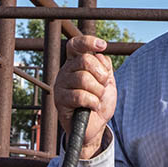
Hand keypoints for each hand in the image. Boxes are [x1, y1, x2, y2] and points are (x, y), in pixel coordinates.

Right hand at [54, 35, 116, 158]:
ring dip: (98, 91)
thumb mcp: (107, 79)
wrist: (96, 125)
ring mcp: (61, 85)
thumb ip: (104, 64)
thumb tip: (98, 55)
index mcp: (75, 62)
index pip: (75, 45)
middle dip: (101, 74)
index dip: (88, 42)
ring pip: (83, 79)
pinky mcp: (60, 101)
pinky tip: (93, 106)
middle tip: (104, 84)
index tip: (102, 45)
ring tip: (97, 98)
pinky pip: (80, 96)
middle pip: (84, 60)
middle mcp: (66, 71)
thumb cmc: (100, 100)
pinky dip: (93, 102)